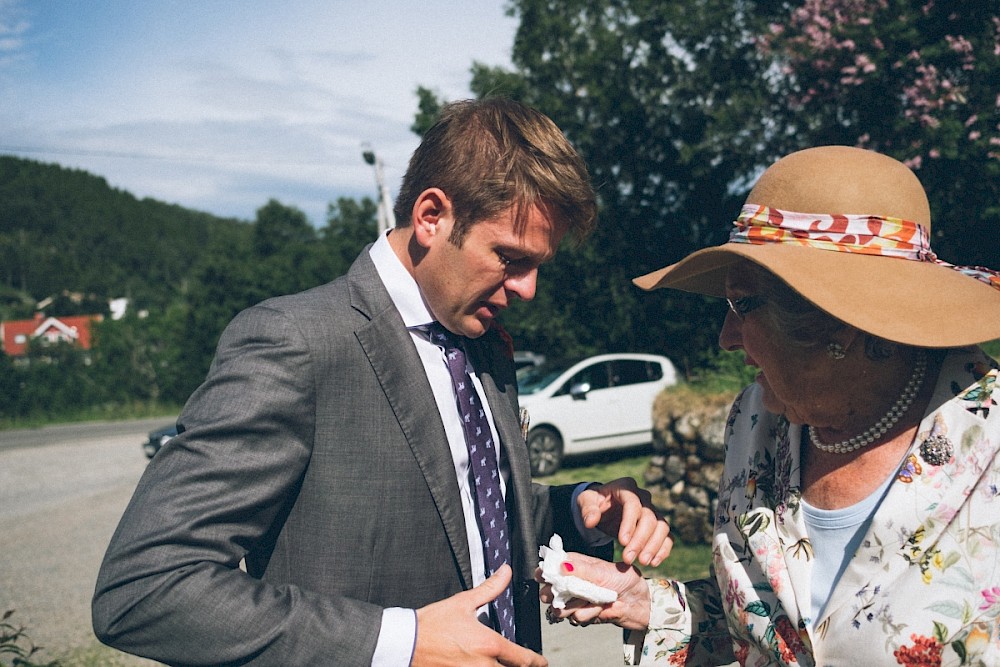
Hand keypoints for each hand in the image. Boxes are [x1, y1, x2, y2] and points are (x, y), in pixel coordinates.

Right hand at [413, 564, 546, 666]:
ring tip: (508, 665)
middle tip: (527, 664)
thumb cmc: (432, 624)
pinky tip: (487, 666)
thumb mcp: (463, 603)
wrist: (406, 642)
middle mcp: (484, 665)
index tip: (541, 662)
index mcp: (489, 645)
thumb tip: (505, 573)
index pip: (523, 659)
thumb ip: (489, 589)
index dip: (536, 662)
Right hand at [536, 553, 650, 630]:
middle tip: (557, 594)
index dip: (546, 570)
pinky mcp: (586, 615)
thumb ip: (582, 569)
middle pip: (552, 589)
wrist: (642, 604)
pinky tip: (599, 610)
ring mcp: (579, 601)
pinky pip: (577, 618)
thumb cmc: (627, 581)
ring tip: (587, 602)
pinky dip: (588, 614)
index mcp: (579, 566)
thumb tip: (562, 565)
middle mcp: (576, 583)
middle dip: (552, 593)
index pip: (555, 565)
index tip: (541, 575)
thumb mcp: (605, 571)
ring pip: (561, 607)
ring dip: (572, 606)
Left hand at [577, 477, 671, 565]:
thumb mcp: (585, 501)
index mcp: (626, 487)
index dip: (630, 523)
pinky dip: (663, 549)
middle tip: (628, 558)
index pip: (633, 504)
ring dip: (654, 546)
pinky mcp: (657, 524)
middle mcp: (643, 497)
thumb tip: (591, 521)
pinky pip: (667, 536)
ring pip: (662, 527)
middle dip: (640, 540)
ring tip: (643, 562)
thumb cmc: (594, 502)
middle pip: (649, 518)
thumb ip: (587, 509)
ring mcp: (653, 510)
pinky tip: (654, 562)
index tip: (622, 542)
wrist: (603, 507)